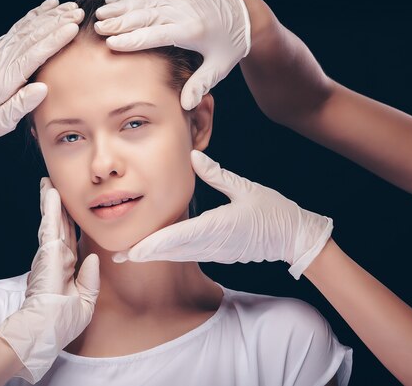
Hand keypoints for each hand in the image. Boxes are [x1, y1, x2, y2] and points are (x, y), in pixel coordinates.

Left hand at [0, 0, 83, 164]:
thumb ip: (19, 106)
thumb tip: (42, 88)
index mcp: (3, 79)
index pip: (33, 54)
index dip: (54, 40)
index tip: (72, 28)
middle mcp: (1, 60)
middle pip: (32, 35)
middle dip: (57, 22)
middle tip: (79, 13)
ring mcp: (0, 52)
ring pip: (28, 28)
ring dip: (50, 16)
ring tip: (71, 7)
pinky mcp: (0, 50)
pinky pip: (20, 27)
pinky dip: (36, 15)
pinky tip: (49, 7)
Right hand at [0, 178, 99, 382]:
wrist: (47, 330)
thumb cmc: (62, 322)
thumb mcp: (85, 301)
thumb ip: (90, 279)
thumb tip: (94, 258)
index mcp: (65, 269)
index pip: (69, 241)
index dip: (69, 224)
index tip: (68, 211)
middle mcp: (57, 258)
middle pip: (59, 226)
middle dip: (57, 207)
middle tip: (53, 188)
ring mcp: (50, 254)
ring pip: (53, 221)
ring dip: (51, 202)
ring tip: (48, 183)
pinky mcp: (47, 252)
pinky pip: (50, 225)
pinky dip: (50, 208)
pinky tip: (50, 193)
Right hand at [94, 0, 250, 109]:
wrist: (243, 11)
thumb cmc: (229, 44)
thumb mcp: (219, 67)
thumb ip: (201, 84)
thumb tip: (186, 105)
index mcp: (193, 30)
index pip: (157, 35)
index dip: (133, 39)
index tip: (111, 43)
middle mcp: (184, 11)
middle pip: (146, 15)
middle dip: (120, 22)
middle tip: (97, 28)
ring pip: (144, 1)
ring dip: (120, 7)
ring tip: (99, 14)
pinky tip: (113, 0)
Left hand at [113, 150, 332, 279]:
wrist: (294, 239)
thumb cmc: (274, 212)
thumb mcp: (245, 188)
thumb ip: (217, 173)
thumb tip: (194, 156)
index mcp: (217, 227)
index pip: (178, 237)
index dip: (152, 244)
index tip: (132, 251)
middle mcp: (212, 244)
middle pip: (171, 251)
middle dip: (143, 253)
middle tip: (116, 256)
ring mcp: (215, 252)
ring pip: (177, 255)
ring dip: (153, 255)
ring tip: (128, 254)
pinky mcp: (218, 253)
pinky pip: (188, 255)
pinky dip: (169, 253)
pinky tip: (156, 251)